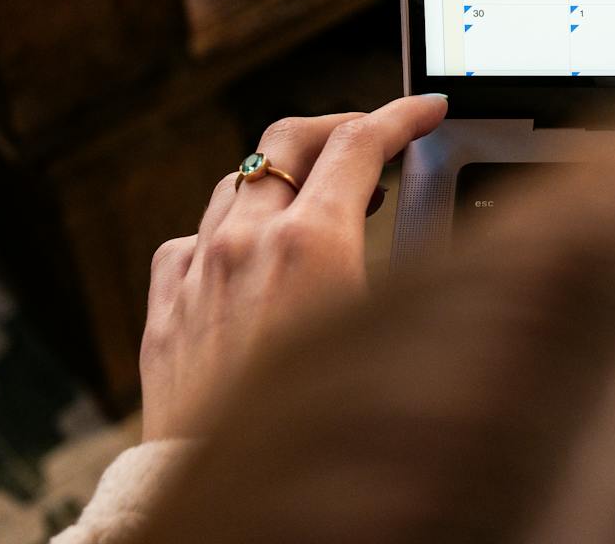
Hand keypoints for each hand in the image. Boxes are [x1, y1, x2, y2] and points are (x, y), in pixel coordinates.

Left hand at [140, 94, 447, 439]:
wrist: (240, 517)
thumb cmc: (329, 442)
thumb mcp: (392, 335)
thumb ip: (414, 264)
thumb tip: (450, 226)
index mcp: (309, 243)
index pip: (361, 141)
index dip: (403, 115)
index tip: (427, 110)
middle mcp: (244, 245)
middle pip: (289, 139)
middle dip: (339, 125)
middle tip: (375, 138)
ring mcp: (196, 274)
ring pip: (238, 182)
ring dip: (285, 177)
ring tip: (322, 199)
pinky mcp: (164, 312)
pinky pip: (191, 239)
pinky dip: (229, 230)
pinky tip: (252, 255)